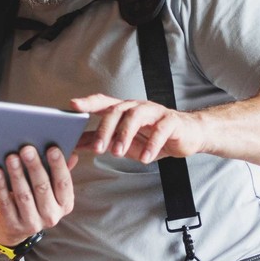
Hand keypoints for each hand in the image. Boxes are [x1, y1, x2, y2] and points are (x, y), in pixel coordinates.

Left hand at [0, 145, 76, 244]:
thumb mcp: (51, 189)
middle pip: (42, 188)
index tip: (52, 149)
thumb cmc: (36, 199)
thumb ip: (60, 172)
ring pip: (23, 196)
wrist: (16, 226)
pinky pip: (5, 203)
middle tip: (26, 149)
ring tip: (11, 158)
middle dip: (34, 167)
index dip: (59, 166)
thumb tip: (72, 156)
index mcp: (64, 204)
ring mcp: (32, 223)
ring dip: (17, 175)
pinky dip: (0, 186)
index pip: (64, 183)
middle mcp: (51, 216)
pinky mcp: (13, 224)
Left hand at [70, 94, 202, 163]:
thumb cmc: (152, 137)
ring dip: (125, 134)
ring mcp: (155, 112)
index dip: (88, 102)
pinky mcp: (171, 121)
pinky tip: (146, 158)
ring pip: (136, 116)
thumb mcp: (123, 141)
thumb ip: (100, 141)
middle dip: (105, 130)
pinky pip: (161, 130)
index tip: (73, 106)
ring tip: (118, 153)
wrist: (187, 136)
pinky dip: (152, 144)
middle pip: (117, 111)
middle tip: (98, 149)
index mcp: (124, 110)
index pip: (103, 102)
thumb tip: (74, 144)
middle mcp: (137, 107)